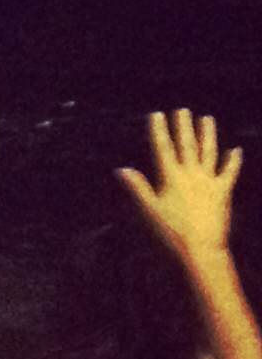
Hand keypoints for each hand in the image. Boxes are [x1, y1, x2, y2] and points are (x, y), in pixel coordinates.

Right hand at [119, 110, 242, 262]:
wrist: (203, 248)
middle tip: (183, 110)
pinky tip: (236, 150)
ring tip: (207, 119)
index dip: (159, 129)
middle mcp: (191, 174)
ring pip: (208, 153)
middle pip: (187, 145)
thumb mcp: (151, 209)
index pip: (163, 147)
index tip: (157, 114)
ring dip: (208, 135)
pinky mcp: (223, 192)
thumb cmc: (174, 230)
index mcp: (171, 176)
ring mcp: (209, 182)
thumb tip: (122, 169)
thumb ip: (138, 187)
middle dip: (184, 126)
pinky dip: (233, 161)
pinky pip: (229, 173)